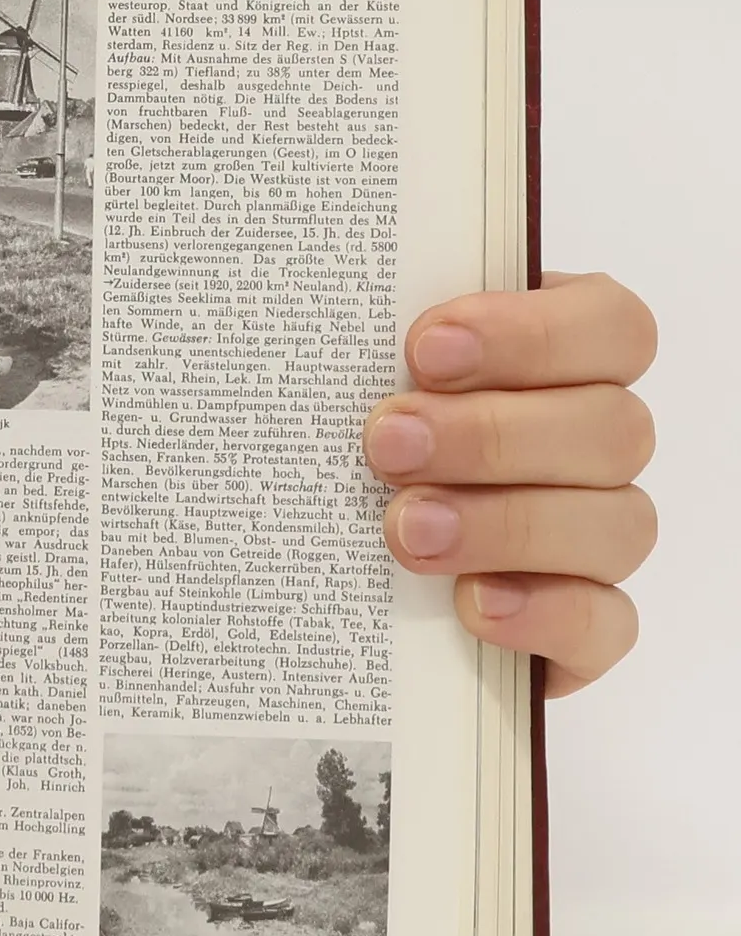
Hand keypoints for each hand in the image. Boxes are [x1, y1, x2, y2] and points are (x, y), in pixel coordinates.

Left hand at [362, 274, 656, 696]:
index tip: (425, 349)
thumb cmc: (348, 437)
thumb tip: (322, 311)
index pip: (610, 328)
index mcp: (565, 359)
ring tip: (406, 529)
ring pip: (617, 525)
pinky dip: (545, 613)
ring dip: (507, 524)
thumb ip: (372, 344)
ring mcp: (600, 535)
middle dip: (492, 435)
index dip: (532, 335)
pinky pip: (606, 624)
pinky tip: (472, 603)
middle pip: (611, 429)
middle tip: (387, 445)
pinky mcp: (583, 622)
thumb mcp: (353, 377)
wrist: (318, 557)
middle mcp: (598, 443)